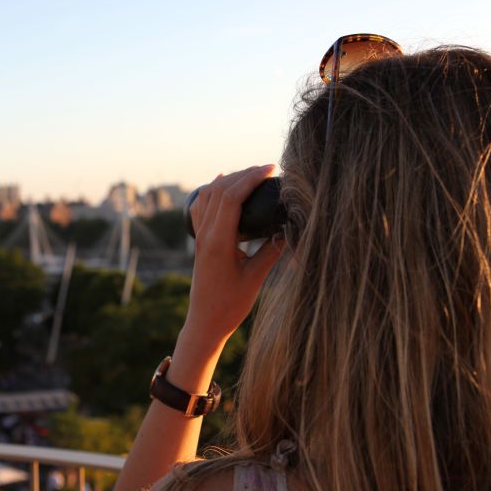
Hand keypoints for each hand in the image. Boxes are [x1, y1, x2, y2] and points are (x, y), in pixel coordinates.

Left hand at [185, 164, 284, 348]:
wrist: (204, 323)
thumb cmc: (230, 305)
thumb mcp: (256, 278)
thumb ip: (272, 252)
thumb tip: (291, 229)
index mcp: (218, 241)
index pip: (232, 197)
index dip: (251, 178)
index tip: (271, 169)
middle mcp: (205, 234)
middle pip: (220, 190)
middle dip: (243, 174)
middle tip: (266, 168)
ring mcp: (199, 237)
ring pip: (208, 195)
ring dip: (228, 180)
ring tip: (251, 174)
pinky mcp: (199, 242)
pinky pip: (201, 207)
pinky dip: (212, 191)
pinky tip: (220, 181)